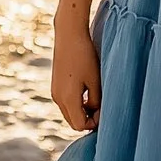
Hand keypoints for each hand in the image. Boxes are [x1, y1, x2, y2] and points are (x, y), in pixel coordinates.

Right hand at [50, 13, 100, 131]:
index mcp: (68, 98)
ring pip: (69, 113)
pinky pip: (66, 104)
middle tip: (102, 107)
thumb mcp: (95, 80)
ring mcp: (55, 93)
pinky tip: (87, 92)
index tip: (105, 111)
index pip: (79, 125)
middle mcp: (58, 99)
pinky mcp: (55, 86)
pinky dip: (76, 104)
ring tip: (96, 99)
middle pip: (73, 122)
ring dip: (82, 112)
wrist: (68, 35)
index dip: (93, 123)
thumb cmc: (85, 56)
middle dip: (88, 119)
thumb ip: (96, 101)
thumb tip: (97, 115)